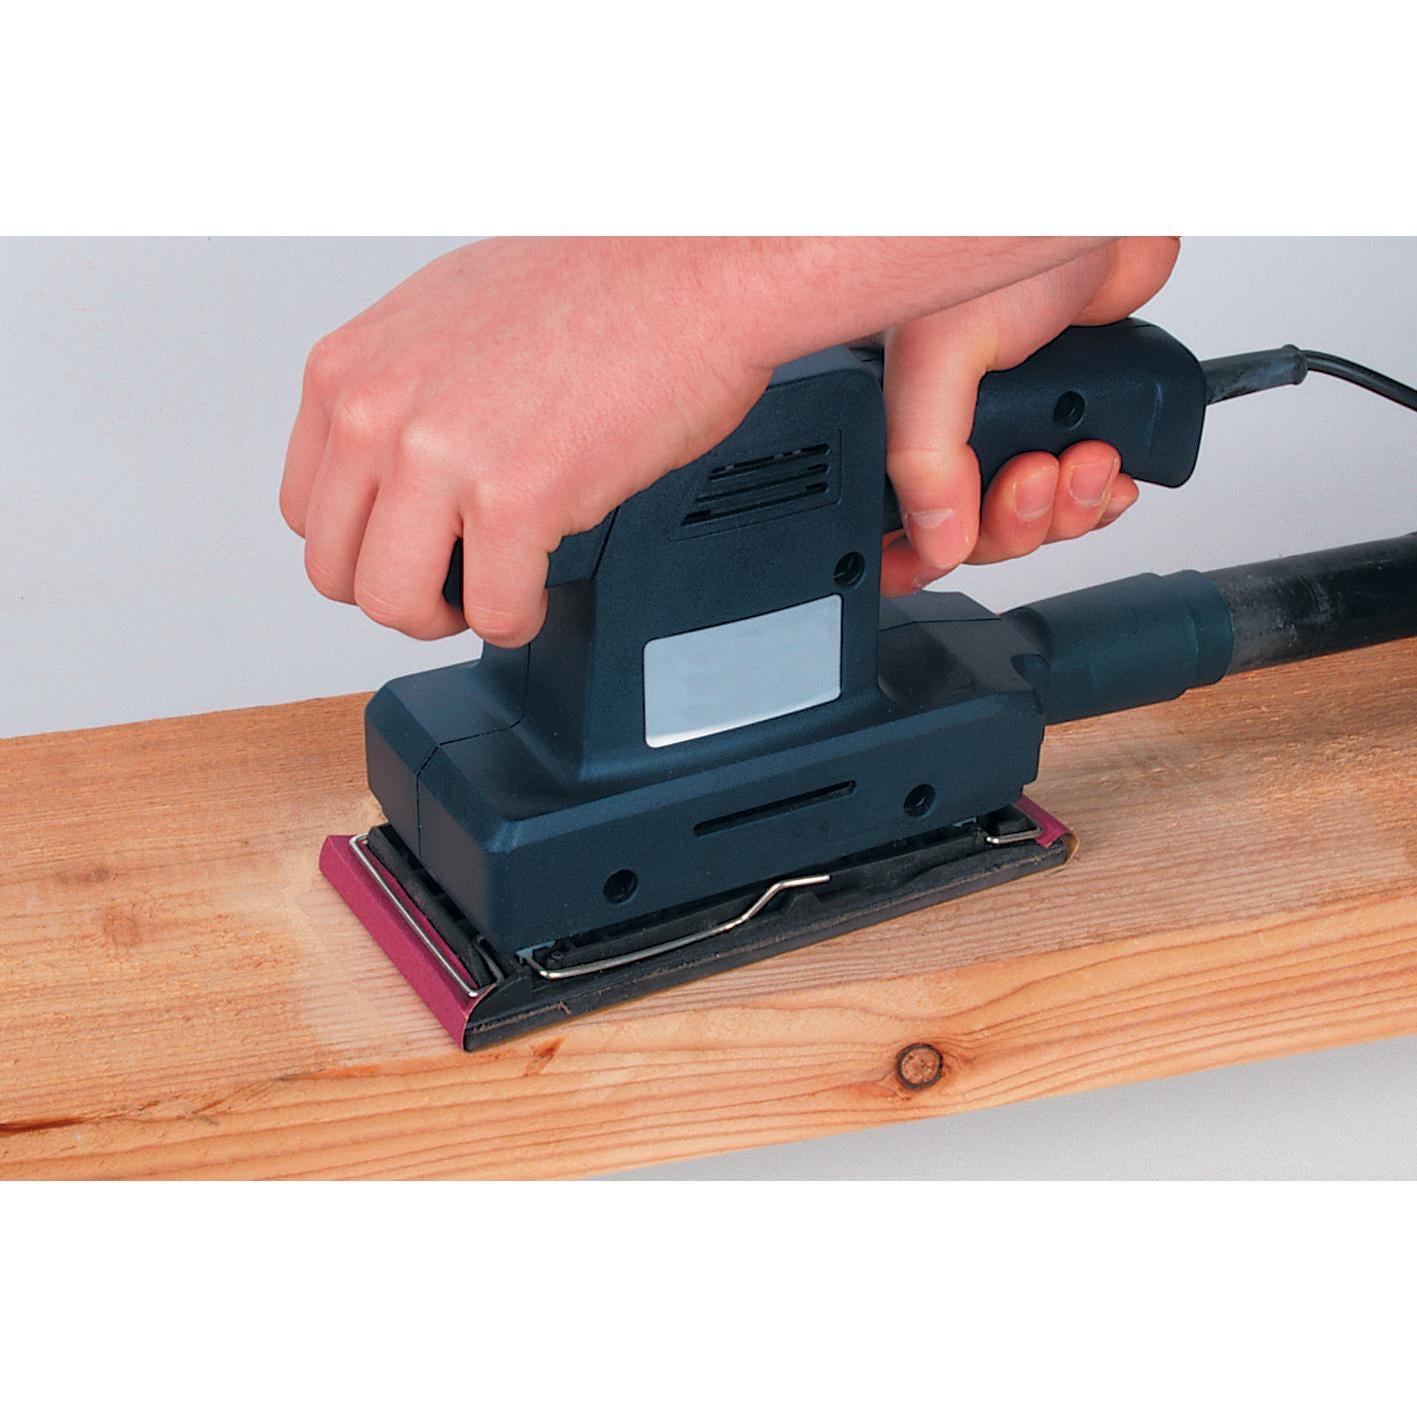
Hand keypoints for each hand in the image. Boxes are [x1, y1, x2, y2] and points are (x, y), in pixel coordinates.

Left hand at [280, 238, 772, 644]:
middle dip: (401, 592)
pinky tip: (540, 592)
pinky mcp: (513, 500)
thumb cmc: (597, 284)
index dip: (367, 545)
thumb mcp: (446, 318)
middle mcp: (377, 413)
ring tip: (493, 595)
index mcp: (350, 370)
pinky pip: (493, 612)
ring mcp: (438, 459)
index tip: (412, 548)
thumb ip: (402, 394)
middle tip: (455, 585)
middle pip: (337, 570)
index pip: (306, 510)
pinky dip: (519, 619)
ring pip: (394, 605)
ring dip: (449, 617)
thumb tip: (398, 465)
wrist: (690, 272)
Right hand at [878, 238, 1179, 594]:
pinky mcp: (1063, 419)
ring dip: (1064, 509)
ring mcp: (1008, 425)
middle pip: (967, 531)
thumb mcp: (940, 351)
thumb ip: (926, 455)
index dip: (914, 555)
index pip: (889, 519)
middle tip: (1035, 478)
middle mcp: (946, 424)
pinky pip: (1076, 495)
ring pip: (1027, 519)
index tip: (945, 558)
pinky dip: (1097, 495)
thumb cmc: (1003, 236)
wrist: (1100, 208)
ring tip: (1084, 458)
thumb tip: (935, 540)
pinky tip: (1108, 466)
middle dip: (1013, 522)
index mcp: (893, 412)